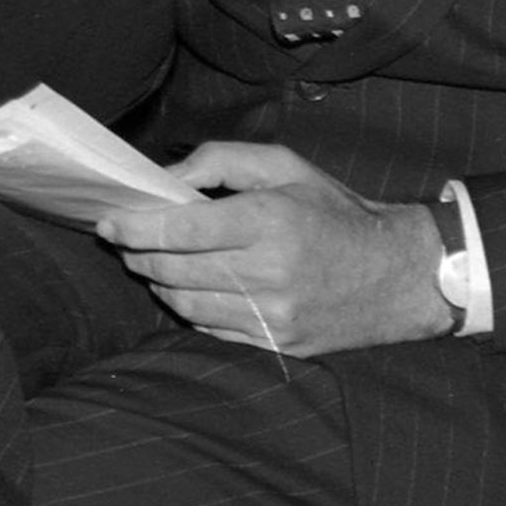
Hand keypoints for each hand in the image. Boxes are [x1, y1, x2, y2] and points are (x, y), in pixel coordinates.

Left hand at [95, 142, 453, 356]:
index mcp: (269, 220)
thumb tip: (165, 178)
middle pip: (172, 270)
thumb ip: (221, 161)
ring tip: (158, 264)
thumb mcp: (286, 166)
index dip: (134, 228)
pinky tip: (192, 289)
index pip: (180, 230)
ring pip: (184, 304)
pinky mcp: (275, 344)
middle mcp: (268, 272)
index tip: (108, 223)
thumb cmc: (335, 211)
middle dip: (138, 255)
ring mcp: (271, 315)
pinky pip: (208, 330)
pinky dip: (190, 309)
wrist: (397, 275)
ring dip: (160, 283)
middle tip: (127, 241)